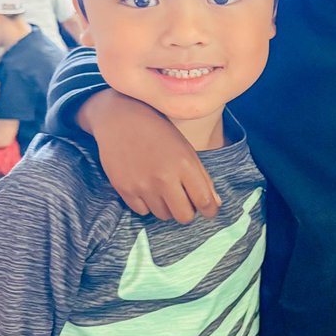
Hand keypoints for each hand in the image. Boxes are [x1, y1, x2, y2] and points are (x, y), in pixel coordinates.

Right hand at [83, 90, 219, 221]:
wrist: (120, 119)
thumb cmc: (158, 132)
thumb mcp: (186, 149)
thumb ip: (202, 177)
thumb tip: (215, 204)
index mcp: (184, 164)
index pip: (205, 201)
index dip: (210, 210)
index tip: (210, 210)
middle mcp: (164, 178)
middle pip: (184, 216)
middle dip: (188, 212)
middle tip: (185, 201)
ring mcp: (142, 185)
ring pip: (163, 215)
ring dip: (167, 207)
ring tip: (163, 188)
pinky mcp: (124, 189)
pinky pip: (143, 211)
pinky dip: (147, 204)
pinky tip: (146, 186)